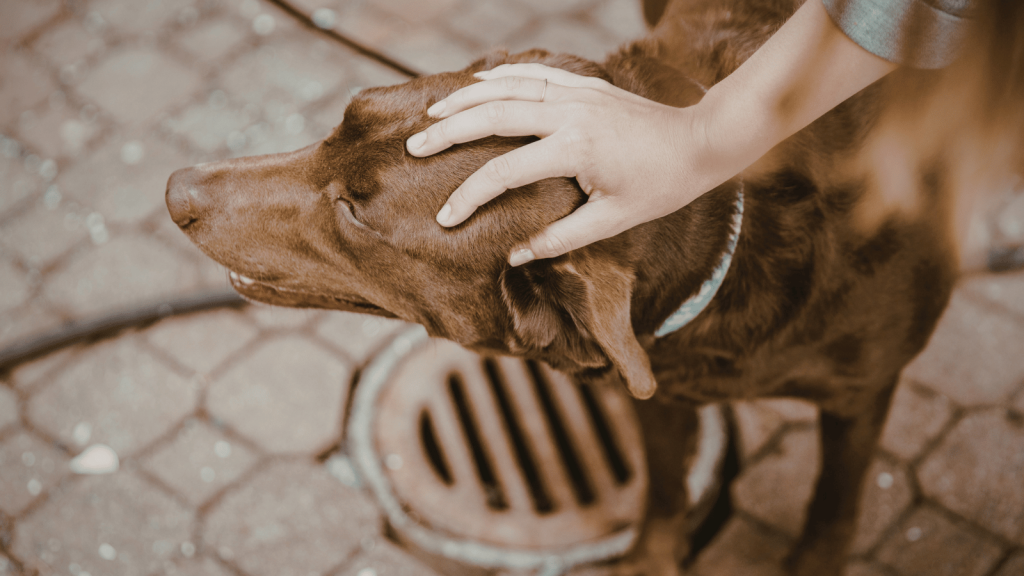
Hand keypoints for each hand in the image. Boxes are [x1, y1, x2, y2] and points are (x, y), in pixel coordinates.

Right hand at [406, 63, 730, 265]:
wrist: (701, 142)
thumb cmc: (661, 187)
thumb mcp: (613, 222)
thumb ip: (561, 238)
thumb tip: (515, 255)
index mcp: (575, 150)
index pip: (505, 173)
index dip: (470, 196)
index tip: (446, 217)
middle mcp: (570, 114)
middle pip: (494, 117)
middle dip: (449, 133)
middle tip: (414, 147)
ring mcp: (577, 94)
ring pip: (508, 88)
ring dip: (466, 99)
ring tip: (432, 114)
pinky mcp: (585, 85)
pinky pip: (534, 73)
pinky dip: (502, 76)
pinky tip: (478, 83)